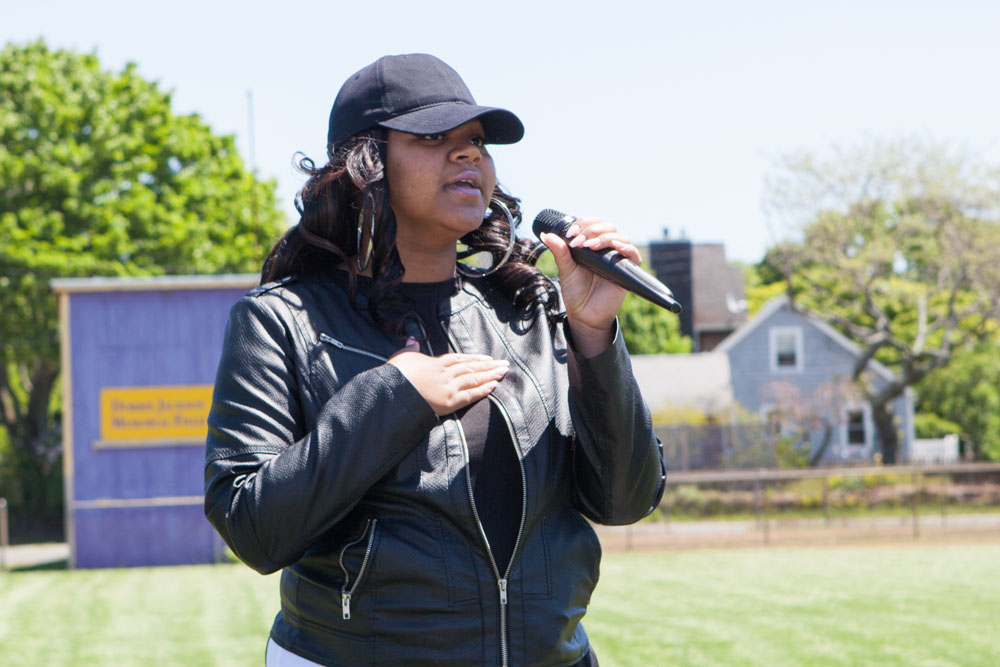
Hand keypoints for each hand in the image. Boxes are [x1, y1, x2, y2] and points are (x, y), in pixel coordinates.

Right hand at [387, 338, 508, 415]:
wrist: (392, 393)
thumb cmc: (394, 376)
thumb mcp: (400, 357)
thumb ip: (410, 349)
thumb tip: (413, 339)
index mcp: (435, 363)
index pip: (459, 359)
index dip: (475, 359)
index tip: (488, 358)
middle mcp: (445, 374)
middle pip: (471, 367)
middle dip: (489, 365)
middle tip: (504, 363)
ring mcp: (448, 387)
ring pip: (473, 378)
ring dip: (490, 375)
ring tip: (504, 371)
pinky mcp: (449, 402)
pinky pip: (470, 395)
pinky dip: (482, 390)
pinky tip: (494, 386)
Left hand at [540, 217, 640, 356]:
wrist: (584, 315)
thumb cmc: (576, 292)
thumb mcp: (566, 270)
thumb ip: (559, 252)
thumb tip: (546, 235)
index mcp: (592, 245)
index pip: (593, 224)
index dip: (584, 224)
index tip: (571, 234)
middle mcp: (606, 249)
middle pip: (608, 227)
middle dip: (592, 230)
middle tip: (579, 242)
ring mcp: (617, 259)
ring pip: (620, 237)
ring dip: (605, 237)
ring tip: (590, 246)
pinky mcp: (626, 271)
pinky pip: (633, 255)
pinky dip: (627, 248)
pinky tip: (616, 247)